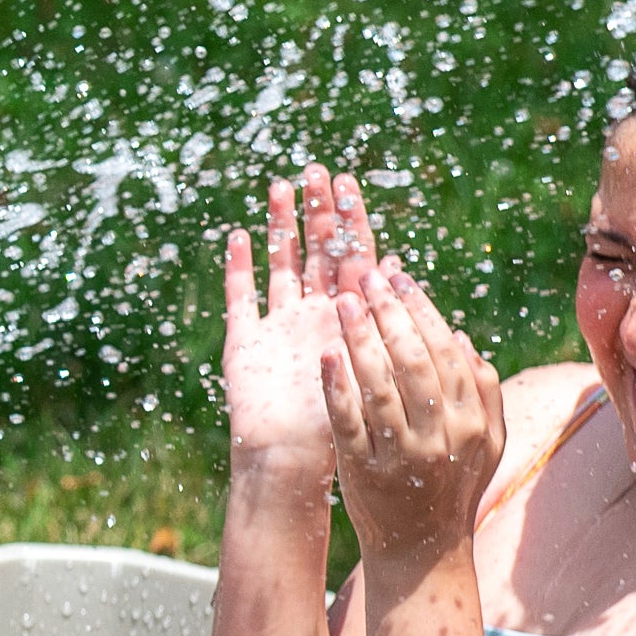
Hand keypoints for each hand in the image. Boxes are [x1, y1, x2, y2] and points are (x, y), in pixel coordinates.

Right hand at [221, 168, 380, 479]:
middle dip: (318, 212)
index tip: (351, 181)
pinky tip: (241, 235)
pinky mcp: (243, 343)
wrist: (289, 466)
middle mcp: (313, 317)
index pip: (353, 258)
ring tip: (282, 185)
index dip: (351, 220)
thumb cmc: (335, 428)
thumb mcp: (365, 368)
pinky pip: (241, 297)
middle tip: (318, 170)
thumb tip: (394, 265)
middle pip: (316, 253)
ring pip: (280, 265)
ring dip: (281, 228)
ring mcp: (277, 327)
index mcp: (347, 321)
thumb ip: (374, 318)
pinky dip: (240, 267)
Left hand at [321, 262, 506, 563]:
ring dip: (359, 339)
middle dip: (388, 313)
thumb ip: (484, 389)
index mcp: (473, 420)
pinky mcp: (365, 472)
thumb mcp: (485, 442)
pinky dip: (337, 386)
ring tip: (341, 302)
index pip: (445, 351)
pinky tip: (326, 354)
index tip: (398, 277)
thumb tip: (460, 337)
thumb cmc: (453, 487)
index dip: (420, 309)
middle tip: (364, 276)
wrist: (422, 551)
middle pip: (413, 361)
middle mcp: (441, 435)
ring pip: (380, 385)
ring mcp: (402, 455)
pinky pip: (349, 421)